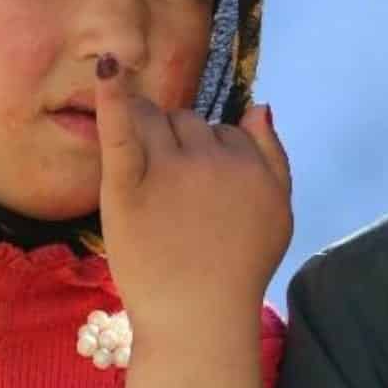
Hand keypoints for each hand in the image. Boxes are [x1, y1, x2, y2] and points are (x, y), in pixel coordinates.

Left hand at [94, 54, 291, 332]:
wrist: (198, 320)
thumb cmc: (239, 271)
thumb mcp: (279, 213)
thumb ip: (275, 157)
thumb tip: (258, 106)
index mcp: (248, 164)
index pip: (224, 132)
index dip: (212, 158)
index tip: (204, 196)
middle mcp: (212, 158)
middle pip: (188, 122)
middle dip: (181, 145)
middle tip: (174, 197)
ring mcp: (168, 169)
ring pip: (156, 118)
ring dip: (150, 131)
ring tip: (145, 174)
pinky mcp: (126, 185)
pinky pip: (120, 129)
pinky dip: (113, 95)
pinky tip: (107, 67)